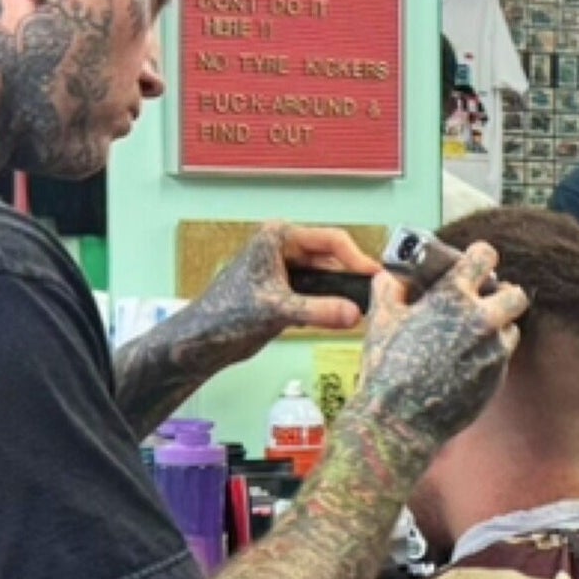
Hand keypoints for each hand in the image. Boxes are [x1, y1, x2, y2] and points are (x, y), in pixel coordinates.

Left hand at [202, 222, 377, 344]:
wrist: (204, 341)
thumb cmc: (224, 314)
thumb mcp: (277, 309)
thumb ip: (319, 310)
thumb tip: (353, 313)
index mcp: (278, 238)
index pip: (331, 239)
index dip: (356, 259)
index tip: (374, 276)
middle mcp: (284, 250)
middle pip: (333, 259)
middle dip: (350, 278)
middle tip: (372, 295)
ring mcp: (287, 273)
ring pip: (328, 279)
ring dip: (340, 295)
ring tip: (358, 309)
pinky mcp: (288, 294)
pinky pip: (320, 296)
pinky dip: (329, 307)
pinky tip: (337, 318)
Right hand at [349, 241, 526, 448]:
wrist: (401, 420)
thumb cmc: (387, 368)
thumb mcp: (380, 318)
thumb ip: (390, 287)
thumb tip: (395, 276)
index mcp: (452, 297)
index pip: (485, 257)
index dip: (480, 256)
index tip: (476, 262)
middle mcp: (482, 320)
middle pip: (516, 293)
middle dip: (502, 293)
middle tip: (484, 300)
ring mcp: (494, 349)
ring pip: (512, 326)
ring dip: (498, 325)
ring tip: (472, 334)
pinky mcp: (498, 376)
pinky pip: (503, 355)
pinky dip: (491, 352)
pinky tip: (467, 359)